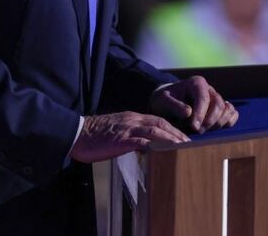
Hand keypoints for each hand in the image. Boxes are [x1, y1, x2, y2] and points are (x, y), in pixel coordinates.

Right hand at [69, 111, 189, 162]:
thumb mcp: (116, 132)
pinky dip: (155, 145)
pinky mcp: (121, 140)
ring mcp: (127, 129)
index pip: (157, 119)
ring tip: (183, 146)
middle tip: (189, 142)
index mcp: (131, 118)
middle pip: (160, 122)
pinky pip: (142, 141)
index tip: (182, 136)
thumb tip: (144, 146)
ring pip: (155, 130)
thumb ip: (131, 135)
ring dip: (171, 138)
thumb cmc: (94, 135)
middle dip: (176, 132)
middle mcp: (132, 120)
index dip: (171, 127)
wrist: (77, 133)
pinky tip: (164, 150)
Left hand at [149, 76, 238, 133]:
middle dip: (209, 120)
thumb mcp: (163, 101)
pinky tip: (217, 129)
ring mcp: (217, 99)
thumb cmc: (164, 102)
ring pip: (227, 110)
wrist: (166, 105)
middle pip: (218, 104)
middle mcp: (209, 89)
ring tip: (204, 131)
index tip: (193, 127)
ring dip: (218, 123)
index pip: (204, 97)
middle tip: (197, 131)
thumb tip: (188, 112)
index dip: (200, 113)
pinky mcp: (221, 110)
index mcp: (196, 83)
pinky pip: (232, 114)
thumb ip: (174, 106)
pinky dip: (228, 122)